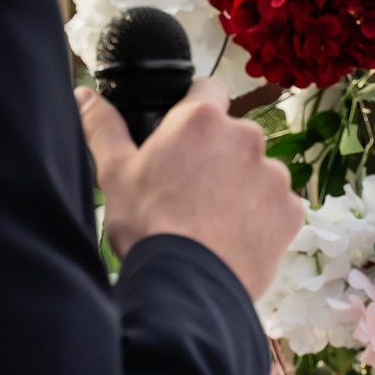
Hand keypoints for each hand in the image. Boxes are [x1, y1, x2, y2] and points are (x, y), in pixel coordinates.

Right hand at [78, 77, 302, 298]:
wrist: (188, 286)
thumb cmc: (149, 226)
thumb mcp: (114, 173)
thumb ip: (103, 127)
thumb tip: (84, 96)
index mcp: (201, 120)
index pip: (209, 89)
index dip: (195, 110)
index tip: (186, 136)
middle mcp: (245, 137)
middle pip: (234, 135)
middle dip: (217, 155)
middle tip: (191, 190)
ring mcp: (273, 174)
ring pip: (257, 171)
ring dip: (241, 186)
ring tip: (213, 220)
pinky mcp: (290, 210)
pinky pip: (277, 205)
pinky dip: (261, 217)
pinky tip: (235, 237)